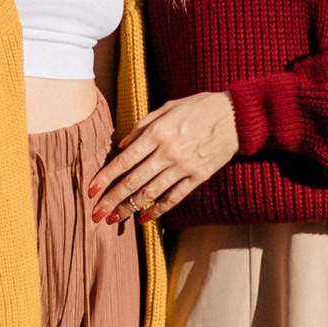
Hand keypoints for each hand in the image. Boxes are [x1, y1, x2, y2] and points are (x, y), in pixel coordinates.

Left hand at [92, 91, 239, 223]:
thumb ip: (143, 126)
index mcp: (158, 132)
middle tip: (95, 213)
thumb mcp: (167, 108)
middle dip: (111, 199)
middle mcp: (168, 152)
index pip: (125, 160)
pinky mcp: (197, 177)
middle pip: (133, 181)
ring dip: (129, 209)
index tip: (91, 190)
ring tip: (113, 219)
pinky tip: (143, 219)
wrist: (236, 116)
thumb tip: (122, 147)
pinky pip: (173, 198)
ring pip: (150, 194)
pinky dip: (157, 211)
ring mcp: (183, 167)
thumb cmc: (198, 107)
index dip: (106, 177)